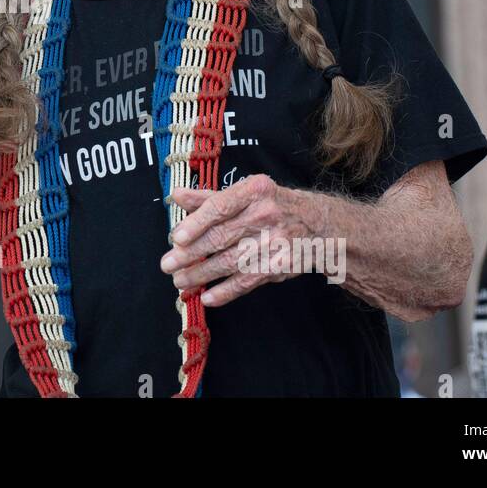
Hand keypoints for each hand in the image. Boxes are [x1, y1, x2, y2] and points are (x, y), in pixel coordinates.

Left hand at [159, 174, 315, 306]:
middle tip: (168, 264)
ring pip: (230, 262)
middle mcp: (266, 215)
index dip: (196, 223)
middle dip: (190, 254)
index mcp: (255, 190)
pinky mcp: (279, 266)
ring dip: (201, 274)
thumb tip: (176, 194)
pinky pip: (247, 281)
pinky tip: (207, 297)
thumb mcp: (245, 192)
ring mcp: (274, 242)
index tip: (175, 238)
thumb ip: (208, 196)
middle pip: (221, 237)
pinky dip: (225, 291)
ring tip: (180, 281)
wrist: (318, 225)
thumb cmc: (271, 205)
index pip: (219, 206)